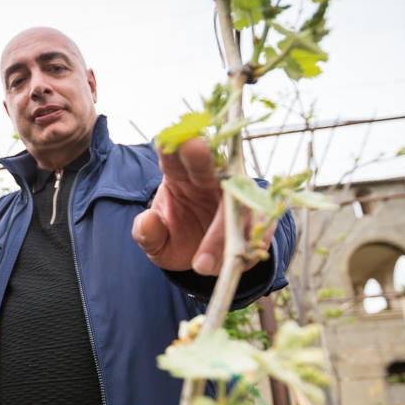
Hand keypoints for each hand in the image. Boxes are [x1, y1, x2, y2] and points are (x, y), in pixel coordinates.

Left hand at [132, 137, 273, 274]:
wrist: (204, 259)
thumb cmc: (177, 240)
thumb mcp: (157, 245)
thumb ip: (148, 234)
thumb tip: (147, 221)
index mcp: (179, 176)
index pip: (172, 158)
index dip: (170, 148)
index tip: (164, 140)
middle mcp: (209, 178)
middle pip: (207, 164)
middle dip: (201, 155)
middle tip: (194, 147)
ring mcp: (236, 192)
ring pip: (235, 199)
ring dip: (222, 229)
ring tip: (203, 264)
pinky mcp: (257, 212)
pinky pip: (258, 222)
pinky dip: (250, 240)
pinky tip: (237, 261)